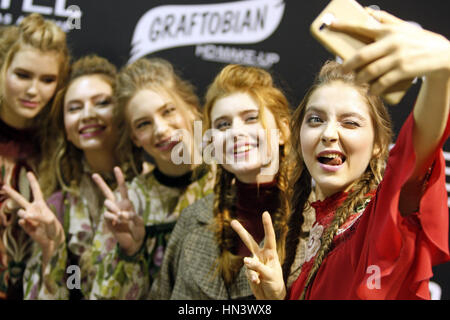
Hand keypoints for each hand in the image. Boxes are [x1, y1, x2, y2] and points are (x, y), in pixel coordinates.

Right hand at [1, 172, 64, 251]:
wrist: (52, 240)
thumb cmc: (53, 228)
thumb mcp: (49, 220)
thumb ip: (38, 216)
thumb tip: (24, 216)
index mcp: (41, 204)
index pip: (36, 191)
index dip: (33, 182)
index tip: (29, 173)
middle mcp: (32, 209)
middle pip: (20, 199)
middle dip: (12, 193)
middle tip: (4, 186)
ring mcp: (28, 218)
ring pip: (20, 212)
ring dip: (24, 214)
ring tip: (27, 216)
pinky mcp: (25, 226)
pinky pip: (22, 223)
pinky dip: (25, 223)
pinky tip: (29, 224)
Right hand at [92, 167, 144, 255]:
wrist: (134, 243)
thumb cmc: (138, 231)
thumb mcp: (139, 222)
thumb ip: (132, 216)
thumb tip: (119, 214)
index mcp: (127, 204)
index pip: (123, 189)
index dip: (120, 179)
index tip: (116, 168)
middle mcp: (117, 207)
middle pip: (107, 193)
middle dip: (101, 184)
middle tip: (94, 174)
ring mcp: (111, 214)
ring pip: (108, 203)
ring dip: (114, 208)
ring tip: (120, 216)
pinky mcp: (108, 221)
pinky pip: (107, 214)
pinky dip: (113, 217)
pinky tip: (117, 222)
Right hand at [231, 211, 285, 299]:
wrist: (271, 297)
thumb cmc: (276, 284)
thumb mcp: (271, 275)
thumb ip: (259, 267)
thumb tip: (245, 260)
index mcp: (271, 253)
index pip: (270, 237)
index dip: (267, 225)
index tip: (265, 213)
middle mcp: (262, 256)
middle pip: (250, 242)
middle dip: (241, 232)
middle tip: (233, 222)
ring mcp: (254, 263)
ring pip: (248, 260)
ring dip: (251, 267)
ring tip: (258, 278)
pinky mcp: (249, 272)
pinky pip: (248, 273)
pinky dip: (252, 277)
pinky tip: (257, 282)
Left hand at [331, 8, 449, 94]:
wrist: (443, 55)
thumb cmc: (419, 41)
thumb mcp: (404, 27)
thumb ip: (386, 20)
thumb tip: (369, 12)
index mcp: (389, 30)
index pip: (362, 27)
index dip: (344, 26)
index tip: (330, 24)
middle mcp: (392, 42)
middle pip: (362, 56)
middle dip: (347, 65)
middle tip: (342, 70)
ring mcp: (397, 57)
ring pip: (370, 72)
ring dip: (360, 80)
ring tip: (357, 82)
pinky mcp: (403, 70)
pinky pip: (382, 82)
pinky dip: (374, 89)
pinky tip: (370, 92)